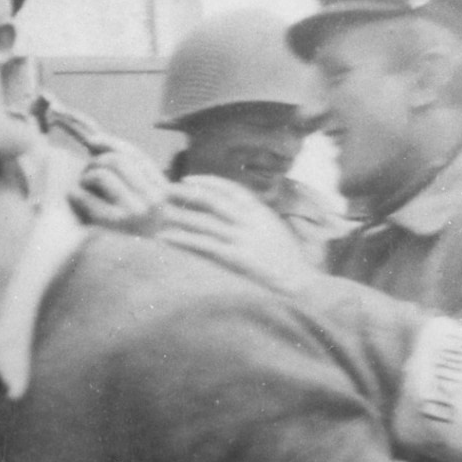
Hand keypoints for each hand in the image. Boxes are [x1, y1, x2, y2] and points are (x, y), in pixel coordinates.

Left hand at [69, 140, 169, 233]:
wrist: (131, 273)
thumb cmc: (131, 230)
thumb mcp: (143, 201)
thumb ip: (131, 174)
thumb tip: (95, 140)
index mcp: (162, 191)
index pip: (137, 155)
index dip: (112, 143)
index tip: (93, 140)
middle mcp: (152, 200)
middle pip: (116, 160)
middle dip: (96, 162)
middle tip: (88, 176)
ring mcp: (133, 212)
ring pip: (100, 173)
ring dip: (85, 178)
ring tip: (86, 190)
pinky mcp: (110, 224)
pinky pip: (82, 194)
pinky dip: (74, 194)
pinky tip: (77, 201)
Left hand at [160, 175, 319, 295]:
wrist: (301, 283)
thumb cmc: (286, 260)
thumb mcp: (272, 231)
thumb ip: (252, 220)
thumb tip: (227, 214)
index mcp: (261, 212)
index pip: (232, 189)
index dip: (208, 182)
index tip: (188, 179)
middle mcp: (252, 221)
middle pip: (214, 201)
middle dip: (188, 193)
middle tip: (164, 190)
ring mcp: (244, 239)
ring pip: (205, 222)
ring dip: (180, 216)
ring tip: (159, 213)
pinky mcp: (237, 257)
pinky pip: (204, 244)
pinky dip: (182, 239)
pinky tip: (165, 238)